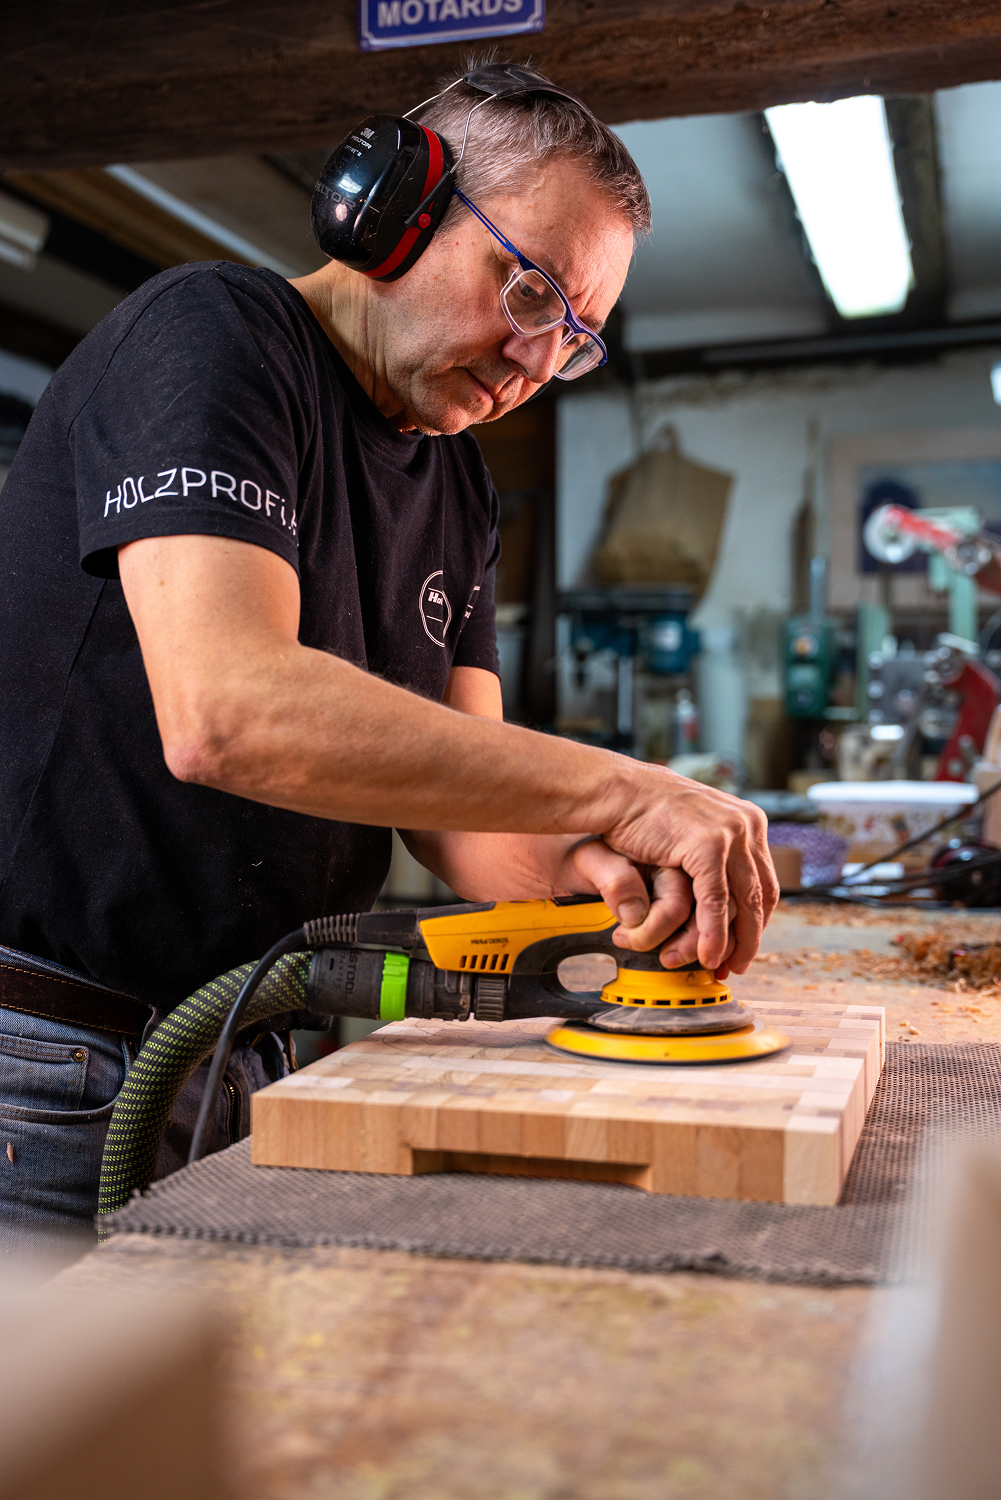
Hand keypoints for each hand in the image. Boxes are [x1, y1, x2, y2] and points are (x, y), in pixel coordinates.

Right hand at [596, 768, 777, 976]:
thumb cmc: (648, 810)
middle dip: (751, 937)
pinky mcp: (707, 845)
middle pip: (760, 894)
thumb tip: (729, 878)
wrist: (620, 790)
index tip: (745, 944)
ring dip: (736, 941)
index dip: (757, 919)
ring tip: (723, 966)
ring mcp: (730, 834)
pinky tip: (707, 954)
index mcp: (750, 821)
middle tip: (737, 964)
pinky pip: (715, 901)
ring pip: (743, 901)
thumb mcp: (696, 826)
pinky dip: (713, 933)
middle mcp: (747, 826)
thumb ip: (715, 850)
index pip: (765, 880)